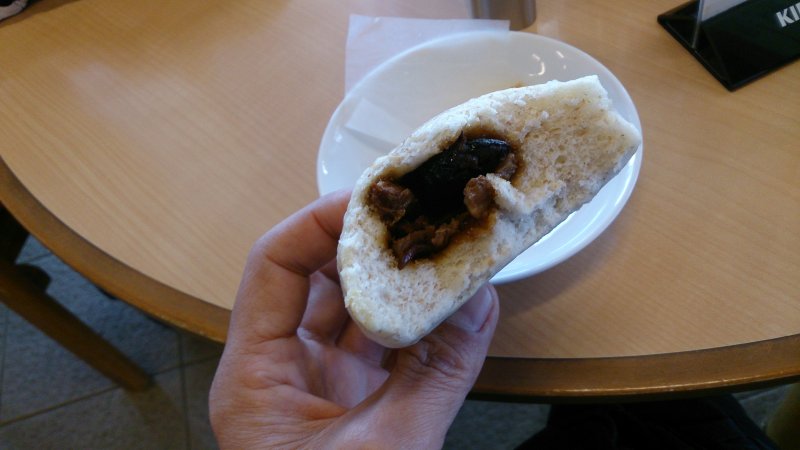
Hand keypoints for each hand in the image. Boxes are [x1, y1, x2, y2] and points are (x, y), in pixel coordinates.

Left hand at [209, 190, 498, 448]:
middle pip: (314, 279)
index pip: (273, 266)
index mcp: (255, 376)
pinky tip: (449, 301)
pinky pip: (378, 344)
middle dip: (368, 244)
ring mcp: (316, 384)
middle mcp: (278, 369)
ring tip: (442, 245)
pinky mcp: (350, 400)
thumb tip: (480, 297)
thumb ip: (437, 373)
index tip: (376, 200)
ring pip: (351, 310)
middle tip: (421, 213)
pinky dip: (412, 321)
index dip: (320, 223)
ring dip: (395, 279)